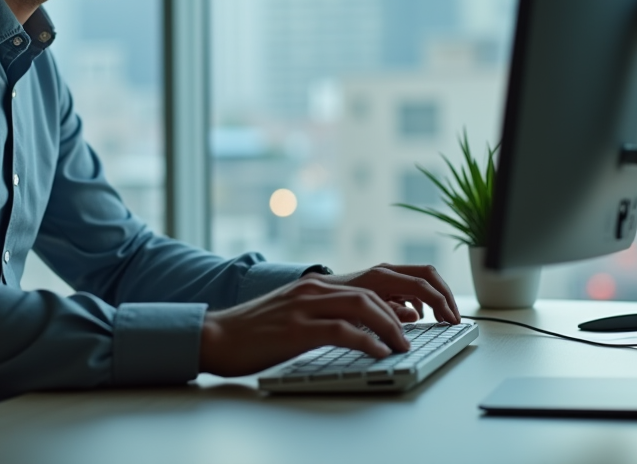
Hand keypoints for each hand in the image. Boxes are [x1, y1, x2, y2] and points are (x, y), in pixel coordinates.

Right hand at [199, 277, 409, 376]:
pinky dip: (365, 341)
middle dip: (401, 313)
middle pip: (373, 291)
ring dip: (389, 326)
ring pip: (361, 306)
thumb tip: (368, 329)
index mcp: (316, 285)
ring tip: (403, 345)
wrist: (217, 336)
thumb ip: (330, 316)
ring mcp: (304, 307)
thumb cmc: (257, 332)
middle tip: (415, 336)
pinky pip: (340, 331)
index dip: (398, 298)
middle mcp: (314, 289)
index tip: (419, 316)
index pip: (370, 283)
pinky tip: (378, 353)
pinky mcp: (296, 329)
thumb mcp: (297, 315)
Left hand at [313, 263, 459, 324]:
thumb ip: (386, 314)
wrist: (308, 296)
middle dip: (445, 295)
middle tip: (454, 319)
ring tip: (441, 320)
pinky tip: (418, 317)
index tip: (451, 321)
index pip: (421, 284)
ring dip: (434, 298)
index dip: (440, 302)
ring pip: (420, 279)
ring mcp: (383, 275)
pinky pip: (409, 287)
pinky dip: (420, 300)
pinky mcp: (382, 283)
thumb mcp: (356, 315)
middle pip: (427, 274)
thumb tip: (414, 317)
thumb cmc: (329, 306)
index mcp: (380, 277)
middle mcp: (384, 271)